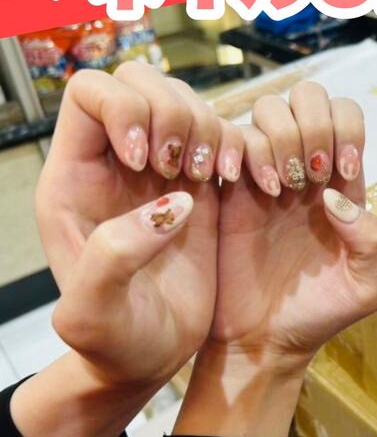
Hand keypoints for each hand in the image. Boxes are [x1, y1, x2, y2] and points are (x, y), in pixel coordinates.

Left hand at [12, 63, 236, 436]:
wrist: (155, 355)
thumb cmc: (115, 341)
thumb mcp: (94, 316)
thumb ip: (112, 256)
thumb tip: (170, 204)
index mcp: (75, 179)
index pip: (91, 94)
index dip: (125, 108)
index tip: (145, 159)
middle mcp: (118, 163)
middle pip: (142, 81)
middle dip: (174, 112)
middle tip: (187, 168)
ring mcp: (164, 170)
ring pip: (187, 101)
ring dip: (209, 130)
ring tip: (211, 180)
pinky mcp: (204, 185)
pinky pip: (225, 135)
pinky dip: (240, 148)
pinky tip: (240, 185)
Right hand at [174, 82, 376, 436]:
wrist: (264, 339)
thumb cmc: (320, 313)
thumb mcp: (368, 286)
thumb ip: (374, 240)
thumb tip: (335, 195)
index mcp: (341, 181)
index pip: (347, 113)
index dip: (345, 127)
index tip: (340, 170)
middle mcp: (302, 166)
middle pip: (307, 97)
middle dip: (312, 123)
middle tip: (309, 173)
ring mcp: (262, 172)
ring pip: (267, 109)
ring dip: (278, 137)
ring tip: (279, 186)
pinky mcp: (224, 186)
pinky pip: (227, 137)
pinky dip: (243, 151)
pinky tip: (255, 188)